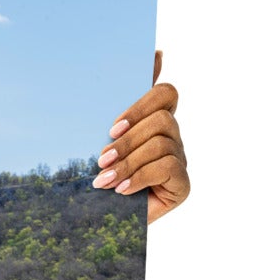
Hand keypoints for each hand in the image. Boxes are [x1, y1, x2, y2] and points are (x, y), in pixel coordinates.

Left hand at [94, 51, 188, 221]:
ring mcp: (179, 159)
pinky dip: (140, 177)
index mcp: (152, 120)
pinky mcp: (182, 184)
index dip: (142, 103)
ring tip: (104, 180)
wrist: (98, 222)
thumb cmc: (98, 176)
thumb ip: (113, 108)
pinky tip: (121, 190)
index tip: (112, 127)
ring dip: (128, 161)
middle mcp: (171, 136)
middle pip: (163, 118)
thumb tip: (147, 58)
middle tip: (101, 159)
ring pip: (162, 143)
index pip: (165, 93)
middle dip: (128, 139)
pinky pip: (168, 166)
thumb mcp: (99, 141)